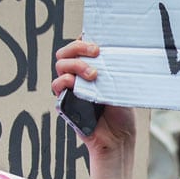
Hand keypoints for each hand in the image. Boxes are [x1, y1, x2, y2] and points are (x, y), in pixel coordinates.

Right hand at [52, 40, 137, 178]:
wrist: (119, 138)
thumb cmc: (122, 112)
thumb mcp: (121, 85)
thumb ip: (113, 69)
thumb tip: (113, 50)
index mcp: (91, 68)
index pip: (80, 47)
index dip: (84, 40)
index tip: (98, 42)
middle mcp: (78, 76)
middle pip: (66, 52)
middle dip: (78, 48)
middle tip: (96, 52)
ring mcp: (71, 89)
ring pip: (61, 66)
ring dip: (75, 64)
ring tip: (93, 74)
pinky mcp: (65, 102)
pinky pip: (57, 86)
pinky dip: (65, 81)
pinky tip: (75, 83)